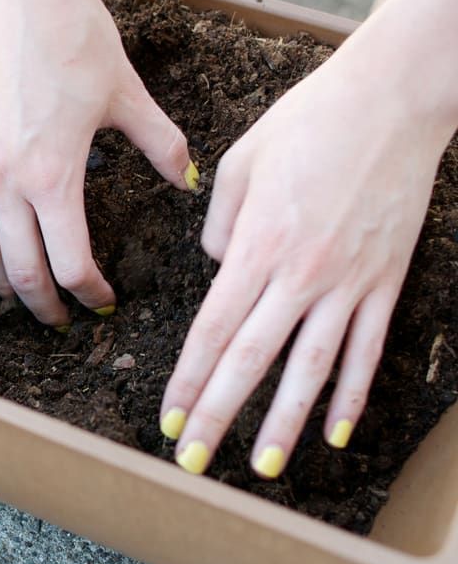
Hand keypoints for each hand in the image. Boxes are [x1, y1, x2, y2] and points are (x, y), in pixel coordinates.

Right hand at [0, 0, 194, 325]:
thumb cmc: (72, 34)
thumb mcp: (126, 92)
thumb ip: (161, 144)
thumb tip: (187, 180)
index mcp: (52, 177)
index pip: (69, 263)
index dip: (89, 294)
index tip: (103, 303)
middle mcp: (5, 182)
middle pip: (20, 271)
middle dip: (43, 304)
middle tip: (59, 320)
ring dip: (2, 280)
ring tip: (20, 292)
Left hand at [161, 49, 448, 477]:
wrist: (393, 97)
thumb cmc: (309, 122)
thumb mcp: (239, 163)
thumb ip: (218, 224)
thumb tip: (218, 267)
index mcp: (255, 245)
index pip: (212, 330)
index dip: (188, 381)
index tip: (171, 420)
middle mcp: (299, 274)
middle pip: (251, 360)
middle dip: (219, 415)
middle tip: (195, 462)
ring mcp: (348, 282)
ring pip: (311, 368)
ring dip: (285, 423)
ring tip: (264, 466)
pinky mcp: (386, 281)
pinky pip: (367, 349)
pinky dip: (351, 394)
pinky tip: (336, 432)